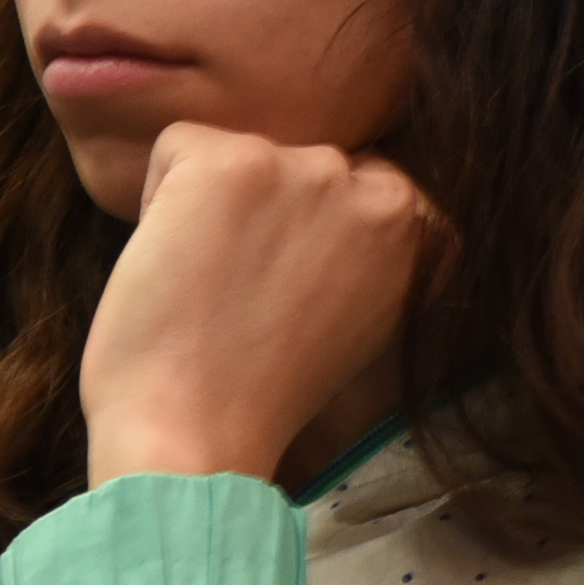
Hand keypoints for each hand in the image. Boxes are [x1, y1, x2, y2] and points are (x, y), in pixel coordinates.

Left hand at [77, 126, 432, 486]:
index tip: (289, 295)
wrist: (195, 436)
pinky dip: (158, 198)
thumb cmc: (264, 393)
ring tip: (209, 285)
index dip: (309, 235)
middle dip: (268, 214)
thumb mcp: (362, 318)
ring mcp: (307, 170)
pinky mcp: (231, 162)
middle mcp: (381, 188)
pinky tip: (173, 265)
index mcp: (425, 228)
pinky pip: (176, 148)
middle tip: (245, 296)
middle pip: (301, 164)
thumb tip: (326, 204)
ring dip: (217, 205)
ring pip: (242, 153)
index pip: (364, 183)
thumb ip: (367, 253)